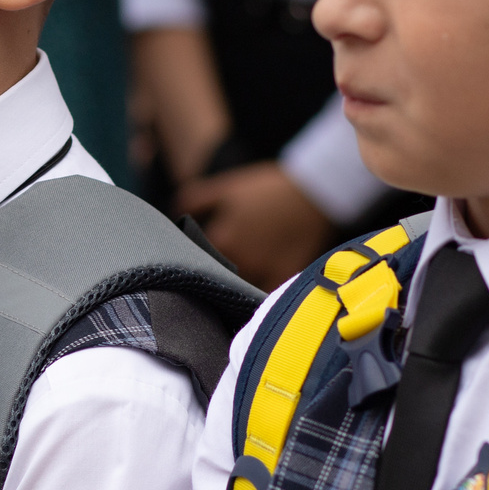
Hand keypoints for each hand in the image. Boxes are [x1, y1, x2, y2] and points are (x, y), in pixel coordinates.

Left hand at [180, 161, 333, 289]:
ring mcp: (264, 269)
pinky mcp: (286, 275)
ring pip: (240, 291)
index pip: (195, 262)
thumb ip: (196, 200)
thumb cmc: (267, 188)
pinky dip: (262, 300)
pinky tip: (258, 301)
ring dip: (236, 291)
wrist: (314, 190)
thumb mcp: (227, 188)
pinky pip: (268, 296)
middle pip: (217, 281)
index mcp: (221, 238)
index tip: (197, 264)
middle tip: (218, 277)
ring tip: (239, 289)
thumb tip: (174, 215)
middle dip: (215, 280)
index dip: (196, 263)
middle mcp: (239, 259)